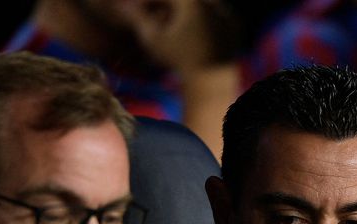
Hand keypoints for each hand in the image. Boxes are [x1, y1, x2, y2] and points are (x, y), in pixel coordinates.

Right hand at [117, 0, 241, 71]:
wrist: (211, 83)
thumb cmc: (178, 62)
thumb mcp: (154, 40)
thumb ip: (137, 20)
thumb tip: (122, 7)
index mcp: (192, 1)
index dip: (148, 1)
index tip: (137, 9)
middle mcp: (212, 3)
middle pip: (183, 0)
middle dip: (166, 6)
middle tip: (153, 15)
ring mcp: (226, 13)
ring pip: (200, 5)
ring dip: (184, 12)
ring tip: (171, 24)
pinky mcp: (235, 27)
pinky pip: (215, 17)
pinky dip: (203, 21)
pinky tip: (191, 32)